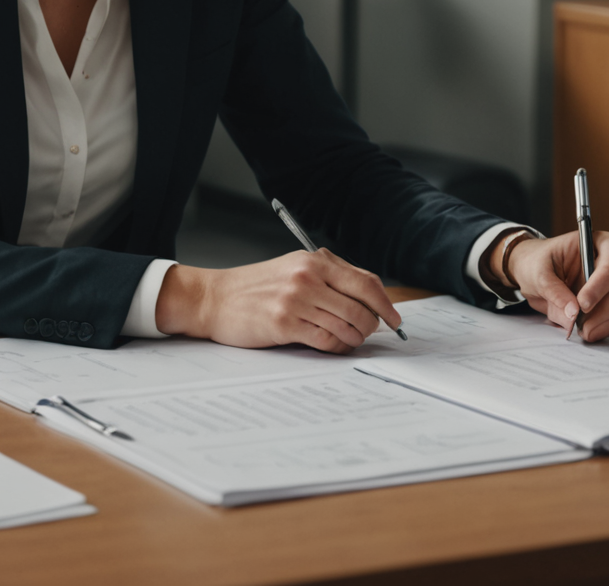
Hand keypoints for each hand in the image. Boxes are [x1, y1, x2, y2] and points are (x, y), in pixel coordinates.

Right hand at [153, 250, 401, 352]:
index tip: (394, 318)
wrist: (215, 298)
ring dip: (353, 339)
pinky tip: (330, 345)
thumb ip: (330, 277)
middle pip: (361, 307)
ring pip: (347, 326)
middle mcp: (308, 278)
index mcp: (315, 261)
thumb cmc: (256, 287)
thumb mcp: (294, 268)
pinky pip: (326, 341)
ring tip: (345, 340)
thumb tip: (370, 298)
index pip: (366, 282)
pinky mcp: (285, 325)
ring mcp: (297, 301)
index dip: (386, 303)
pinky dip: (335, 347)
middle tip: (366, 333)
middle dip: (371, 326)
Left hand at [494, 229, 608, 342]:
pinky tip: (593, 332)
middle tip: (584, 324)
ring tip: (584, 331)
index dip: (604, 280)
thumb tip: (573, 312)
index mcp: (599, 241)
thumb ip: (554, 290)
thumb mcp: (538, 273)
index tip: (584, 303)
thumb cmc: (539, 264)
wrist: (535, 275)